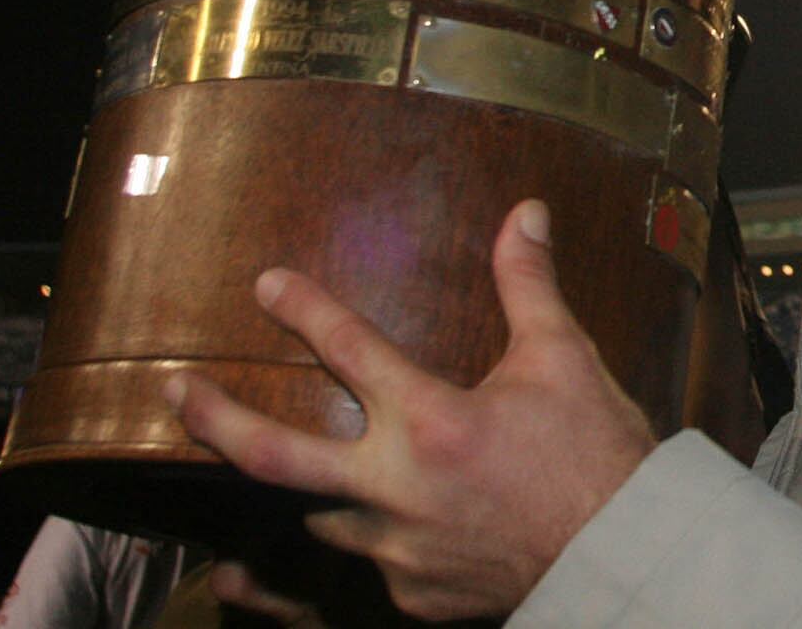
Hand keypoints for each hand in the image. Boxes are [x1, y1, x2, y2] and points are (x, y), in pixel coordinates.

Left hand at [167, 200, 656, 620]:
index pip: (348, 349)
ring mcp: (396, 552)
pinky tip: (371, 538)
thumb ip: (529, 283)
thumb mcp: (564, 358)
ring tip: (276, 478)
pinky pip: (370, 569)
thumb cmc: (597, 454)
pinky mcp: (411, 598)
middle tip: (178, 394)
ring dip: (299, 494)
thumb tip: (526, 212)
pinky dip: (365, 547)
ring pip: (320, 519)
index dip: (303, 308)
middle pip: (276, 455)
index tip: (265, 284)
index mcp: (432, 421)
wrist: (623, 558)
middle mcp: (396, 489)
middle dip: (218, 420)